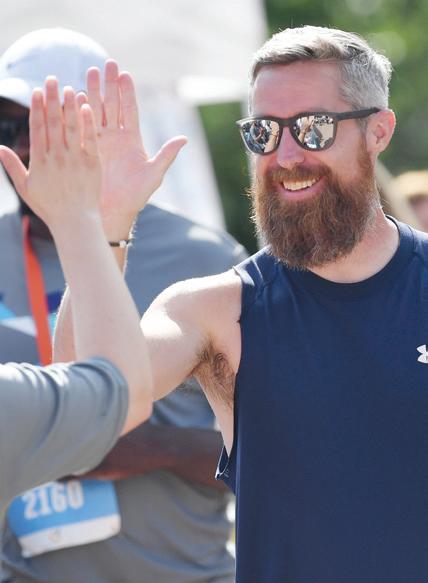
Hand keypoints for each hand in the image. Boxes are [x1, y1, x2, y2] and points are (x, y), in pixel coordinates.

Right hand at [0, 78, 101, 232]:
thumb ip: (12, 167)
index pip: (37, 129)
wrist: (75, 222)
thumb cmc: (50, 208)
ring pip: (71, 128)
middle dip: (52, 100)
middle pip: (53, 123)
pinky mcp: (92, 165)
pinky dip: (88, 123)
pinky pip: (90, 140)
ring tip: (69, 88)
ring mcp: (75, 160)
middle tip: (51, 79)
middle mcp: (57, 157)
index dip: (37, 109)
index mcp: (40, 161)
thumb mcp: (26, 188)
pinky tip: (87, 107)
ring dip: (70, 106)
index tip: (36, 91)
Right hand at [80, 60, 186, 237]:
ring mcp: (99, 143)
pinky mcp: (85, 150)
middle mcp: (115, 138)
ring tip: (89, 72)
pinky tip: (73, 96)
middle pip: (111, 105)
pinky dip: (77, 111)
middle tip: (107, 64)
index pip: (129, 110)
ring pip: (95, 112)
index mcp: (132, 140)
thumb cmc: (136, 196)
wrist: (113, 212)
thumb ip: (167, 155)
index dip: (127, 93)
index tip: (125, 74)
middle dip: (109, 85)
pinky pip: (80, 127)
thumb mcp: (154, 174)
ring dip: (92, 92)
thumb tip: (184, 138)